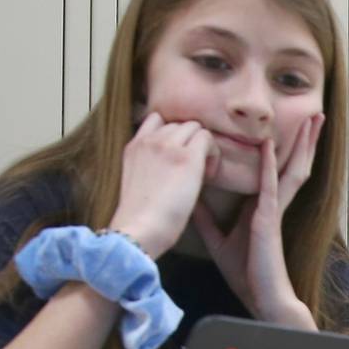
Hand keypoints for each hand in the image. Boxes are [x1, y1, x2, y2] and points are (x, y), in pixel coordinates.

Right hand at [109, 113, 218, 258]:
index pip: (156, 119)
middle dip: (190, 142)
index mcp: (134, 146)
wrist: (140, 229)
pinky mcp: (186, 157)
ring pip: (195, 128)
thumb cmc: (141, 218)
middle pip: (180, 124)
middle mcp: (150, 140)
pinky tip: (208, 177)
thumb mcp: (136, 181)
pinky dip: (213, 155)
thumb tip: (172, 165)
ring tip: (202, 174)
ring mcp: (167, 145)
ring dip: (203, 146)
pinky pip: (208, 139)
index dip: (173, 134)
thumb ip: (149, 165)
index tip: (179, 155)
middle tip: (194, 170)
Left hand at [192, 113, 324, 327]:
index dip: (287, 148)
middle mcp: (274, 203)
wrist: (261, 297)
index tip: (293, 126)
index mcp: (264, 207)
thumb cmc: (246, 274)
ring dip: (301, 144)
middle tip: (315, 113)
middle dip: (305, 139)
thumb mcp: (218, 240)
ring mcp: (273, 210)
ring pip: (291, 168)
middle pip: (292, 163)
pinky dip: (268, 164)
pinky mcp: (268, 219)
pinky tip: (269, 144)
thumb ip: (208, 218)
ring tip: (312, 120)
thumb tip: (192, 199)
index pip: (277, 170)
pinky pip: (269, 186)